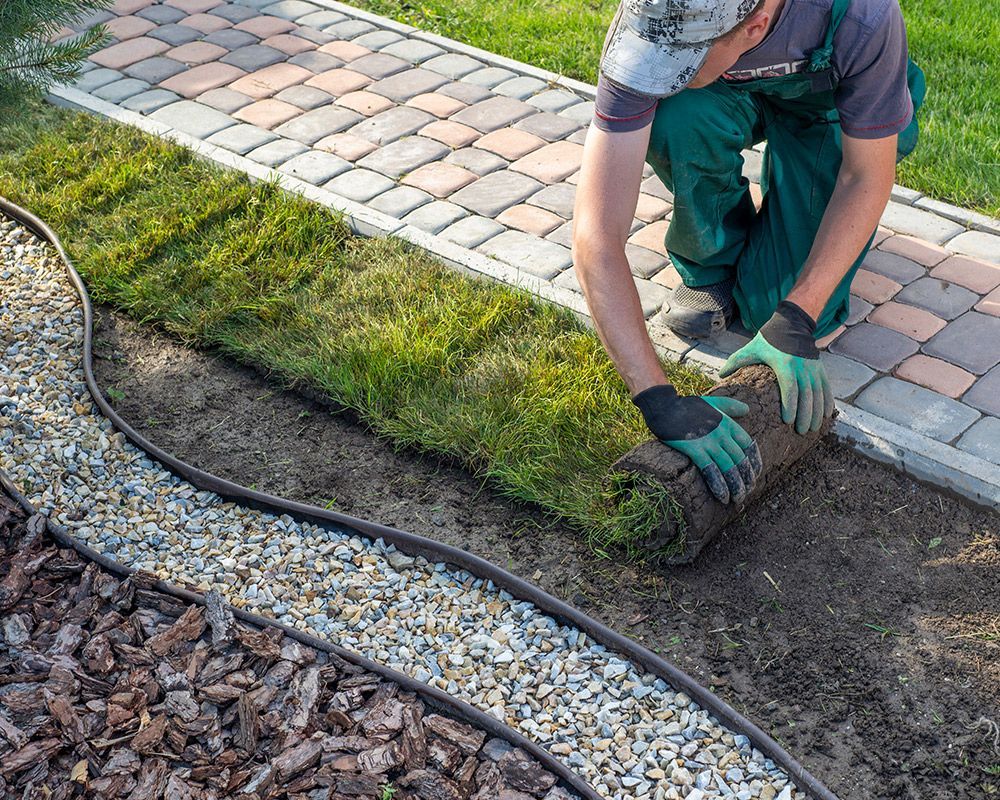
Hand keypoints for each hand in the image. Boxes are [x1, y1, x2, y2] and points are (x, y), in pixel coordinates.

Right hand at [632, 384, 762, 504]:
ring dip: (735, 487)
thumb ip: (730, 406)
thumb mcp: (712, 402)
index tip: (754, 476)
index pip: (749, 446)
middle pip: (740, 460)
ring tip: (737, 499)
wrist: (664, 406)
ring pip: (728, 468)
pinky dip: (718, 485)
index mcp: (728, 423)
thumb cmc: (686, 405)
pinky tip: (722, 497)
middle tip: (746, 493)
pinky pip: (710, 470)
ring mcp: (708, 442)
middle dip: (746, 479)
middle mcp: (722, 434)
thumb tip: (747, 409)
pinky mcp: (694, 449)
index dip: (754, 463)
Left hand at [720, 300, 833, 434]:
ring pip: (818, 394)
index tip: (788, 421)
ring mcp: (813, 368)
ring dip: (817, 412)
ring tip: (813, 428)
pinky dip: (827, 402)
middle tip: (801, 431)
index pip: (790, 388)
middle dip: (805, 415)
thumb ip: (735, 362)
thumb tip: (720, 375)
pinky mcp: (820, 369)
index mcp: (784, 364)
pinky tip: (826, 415)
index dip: (790, 405)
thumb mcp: (751, 348)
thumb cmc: (768, 340)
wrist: (792, 324)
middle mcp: (802, 367)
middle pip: (806, 395)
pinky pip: (826, 388)